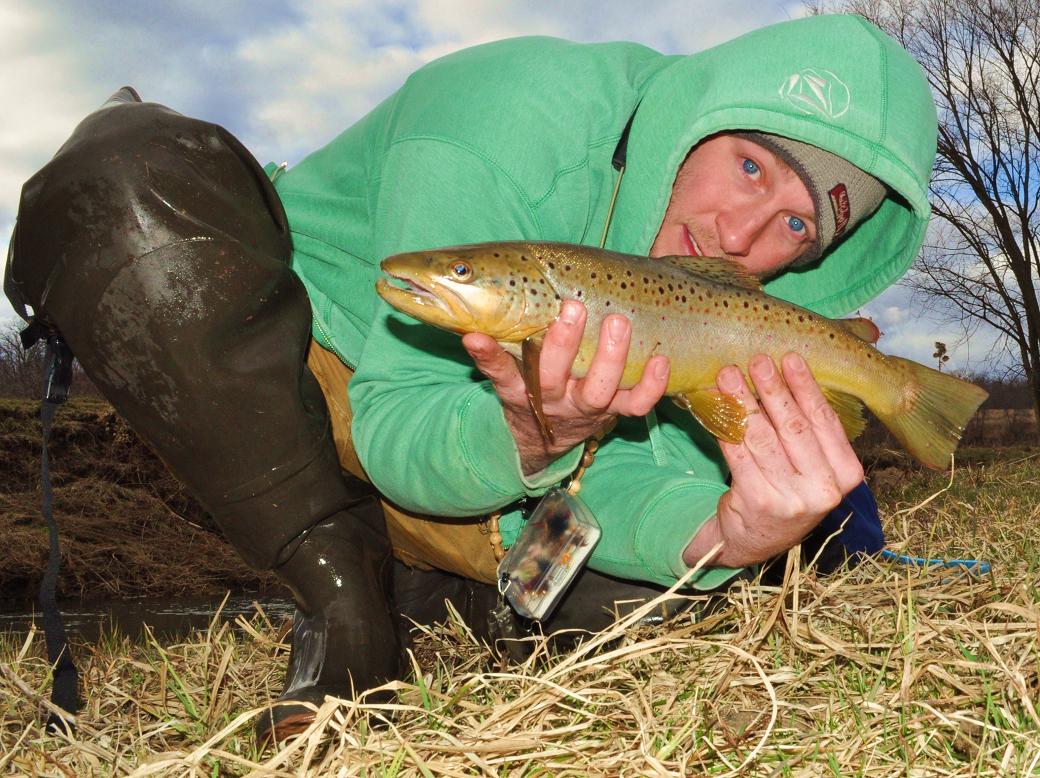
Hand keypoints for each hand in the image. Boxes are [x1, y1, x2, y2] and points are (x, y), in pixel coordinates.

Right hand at [463, 300, 669, 473]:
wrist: (546, 439)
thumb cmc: (529, 390)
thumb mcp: (507, 378)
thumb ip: (493, 356)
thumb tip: (470, 332)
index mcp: (522, 390)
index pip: (502, 373)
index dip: (489, 356)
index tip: (476, 335)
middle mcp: (553, 401)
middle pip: (554, 377)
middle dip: (563, 344)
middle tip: (572, 308)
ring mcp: (587, 409)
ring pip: (598, 390)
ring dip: (611, 357)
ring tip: (618, 322)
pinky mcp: (615, 413)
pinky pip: (637, 406)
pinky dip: (651, 385)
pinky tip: (660, 359)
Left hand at [683, 352, 863, 568]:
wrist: (758, 538)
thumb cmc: (789, 489)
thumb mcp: (815, 467)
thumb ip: (811, 431)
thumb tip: (786, 372)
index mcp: (847, 474)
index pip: (825, 422)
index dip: (806, 388)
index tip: (790, 358)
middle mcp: (824, 489)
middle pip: (794, 427)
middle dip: (773, 390)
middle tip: (757, 360)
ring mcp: (791, 499)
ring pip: (762, 438)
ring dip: (743, 402)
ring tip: (729, 376)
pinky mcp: (757, 502)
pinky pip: (737, 454)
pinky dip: (724, 426)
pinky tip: (715, 405)